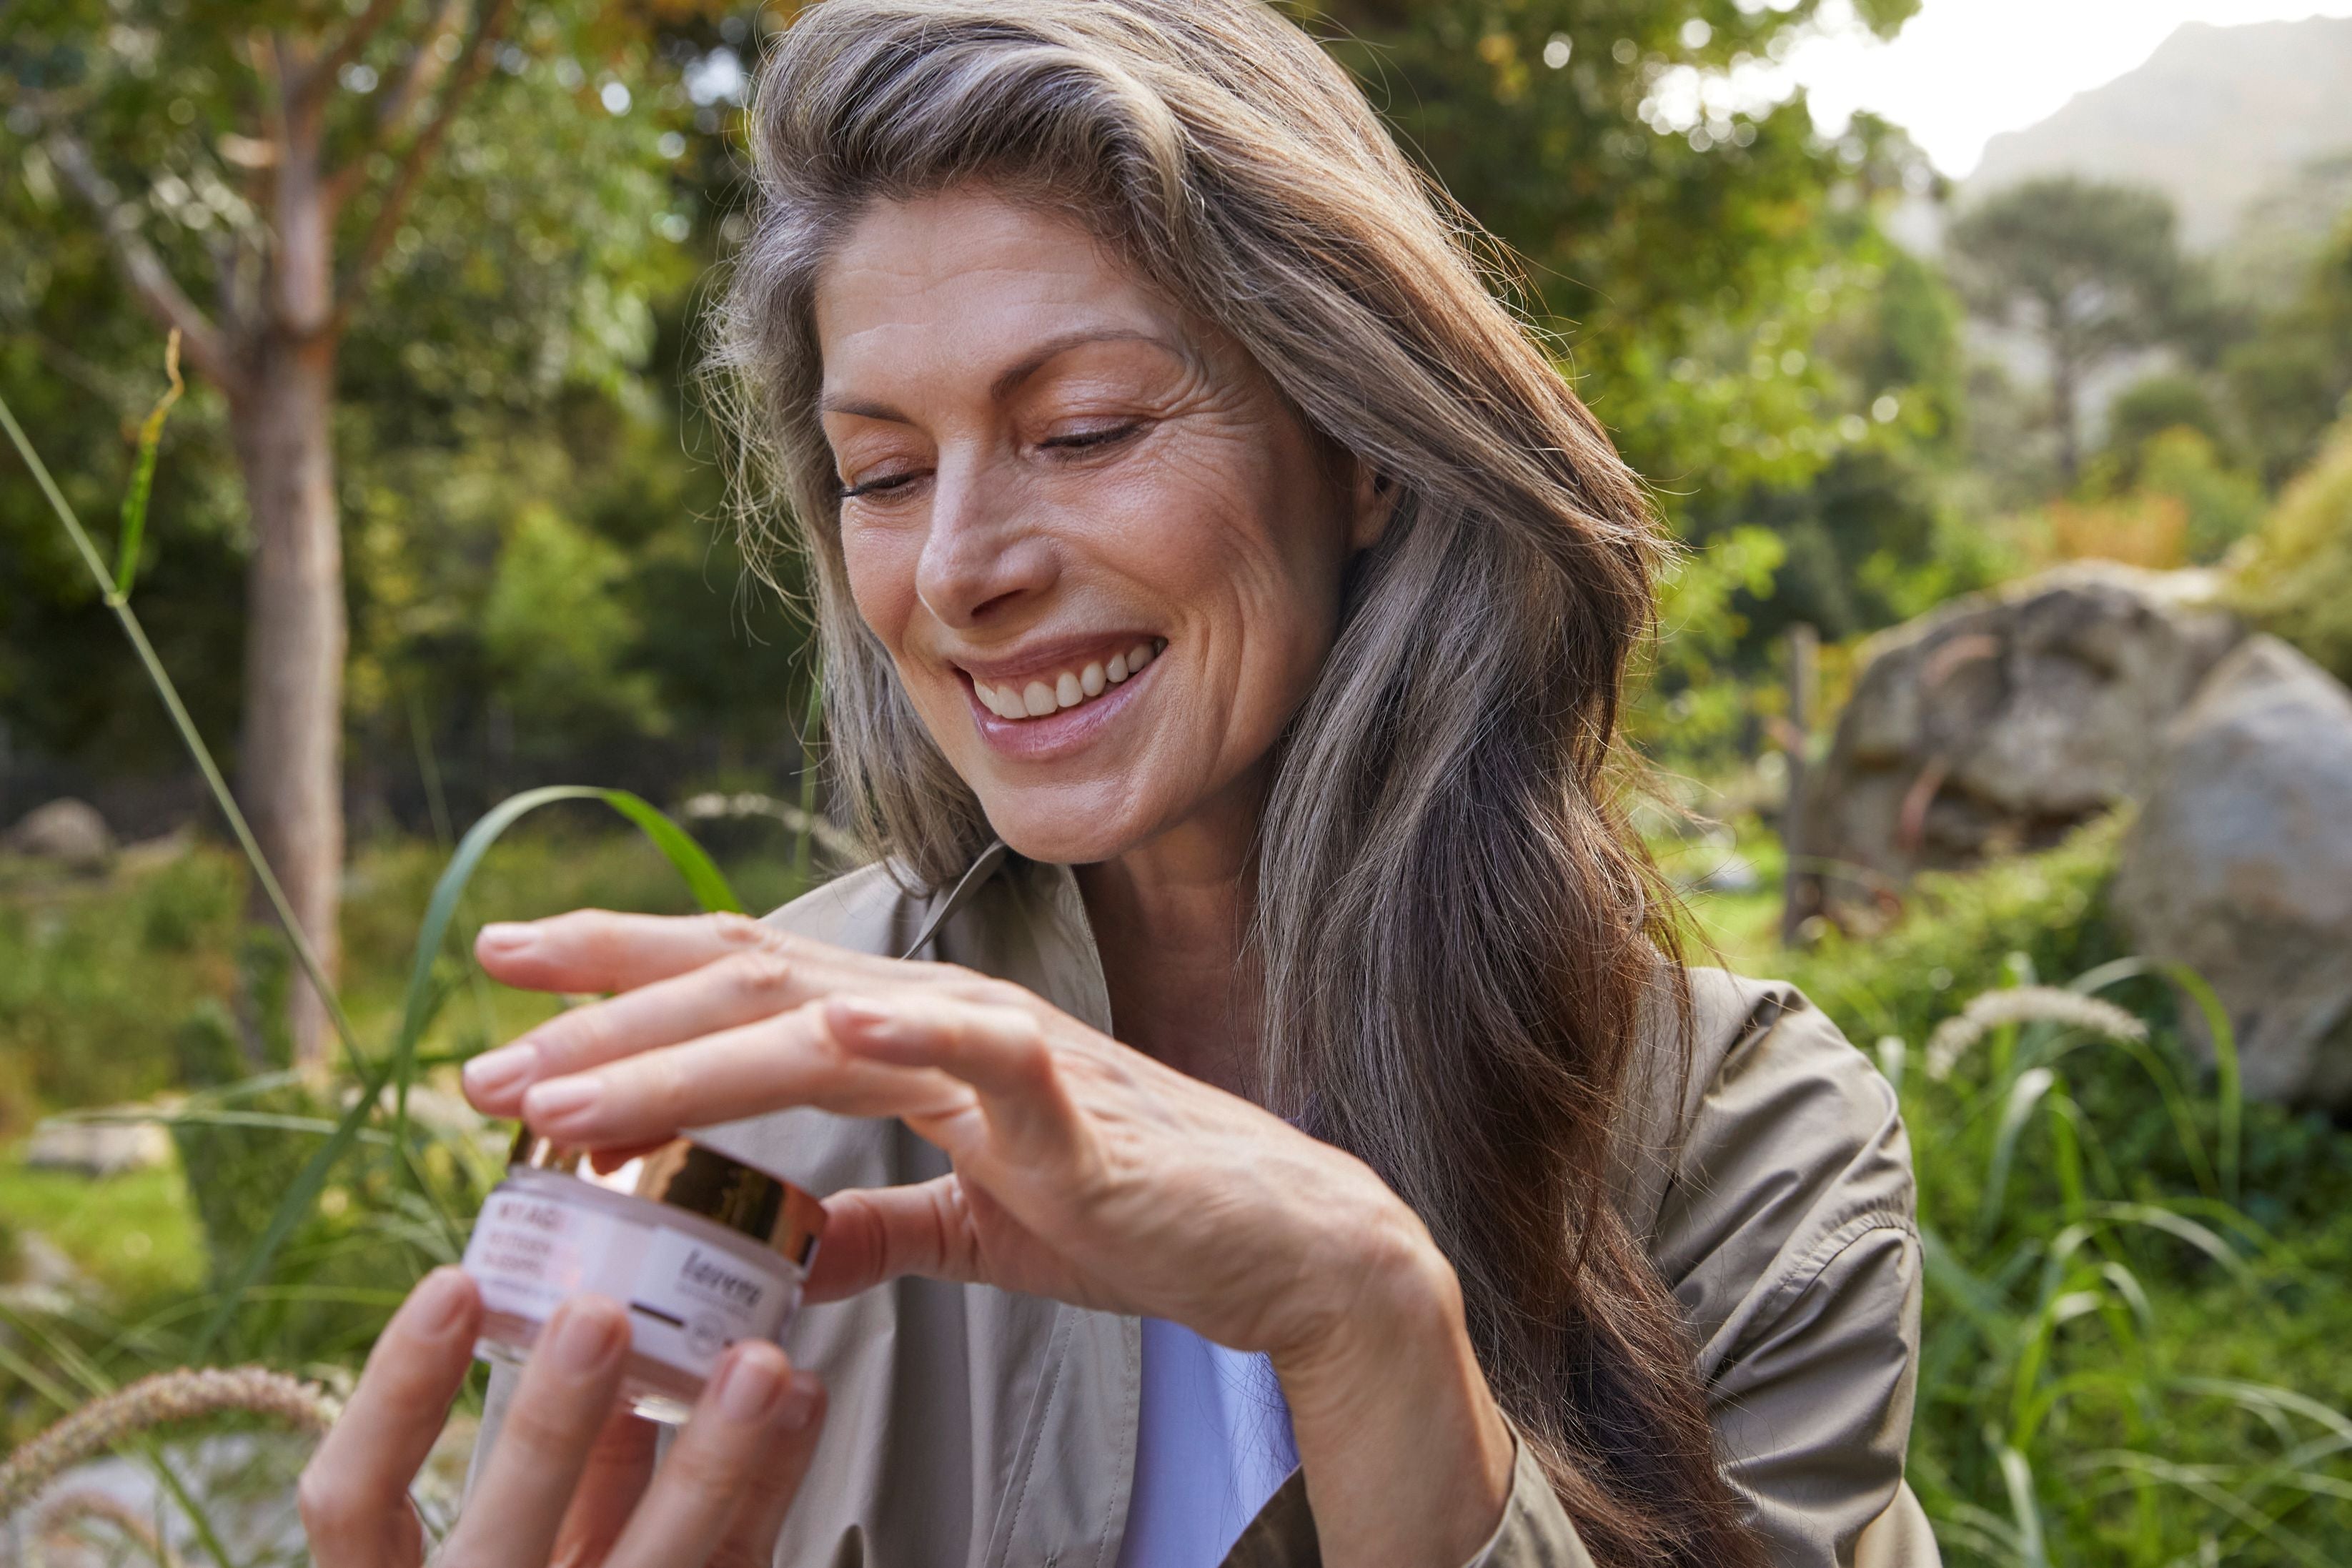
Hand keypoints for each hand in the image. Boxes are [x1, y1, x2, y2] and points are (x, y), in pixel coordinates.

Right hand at [299, 1266, 824, 1567]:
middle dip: (550, 1429)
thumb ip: (556, 1466)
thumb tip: (597, 1319)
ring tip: (757, 1363)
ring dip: (709, 1458)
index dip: (396, 1398)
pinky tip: (803, 1401)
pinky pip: (735, 1561)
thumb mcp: (525, 1545)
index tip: (455, 1287)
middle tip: (600, 1319)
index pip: (356, 1505)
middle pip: (500, 1539)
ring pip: (652, 1563)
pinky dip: (773, 1480)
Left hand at [459, 911, 1432, 1362]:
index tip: (502, 986)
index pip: (741, 983)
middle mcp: (939, 1015)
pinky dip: (896, 1030)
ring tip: (565, 1090)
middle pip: (743, 986)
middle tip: (481, 1056)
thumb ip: (872, 1222)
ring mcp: (1002, 1048)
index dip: (618, 975)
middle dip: (602, 1016)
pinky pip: (976, 1054)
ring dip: (679, 1051)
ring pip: (815, 1021)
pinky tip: (819, 1025)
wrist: (1278, 1244)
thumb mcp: (970, 1224)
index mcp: (911, 1035)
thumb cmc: (1134, 1216)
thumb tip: (783, 1242)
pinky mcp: (1067, 1106)